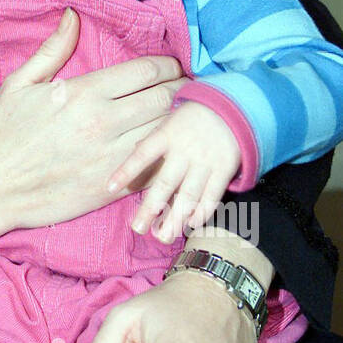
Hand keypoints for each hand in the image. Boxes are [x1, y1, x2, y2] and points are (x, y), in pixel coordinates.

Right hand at [0, 10, 184, 265]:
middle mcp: (104, 122)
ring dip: (177, 120)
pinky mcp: (115, 186)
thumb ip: (51, 50)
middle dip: (181, 88)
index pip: (145, 71)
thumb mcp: (19, 84)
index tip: (171, 66)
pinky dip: (165, 152)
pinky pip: (155, 163)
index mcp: (84, 93)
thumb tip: (72, 15)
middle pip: (165, 98)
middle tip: (186, 87)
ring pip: (165, 131)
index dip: (166, 65)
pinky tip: (166, 146)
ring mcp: (113, 156)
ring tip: (183, 114)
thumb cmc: (2, 135)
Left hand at [106, 101, 241, 241]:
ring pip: (189, 195)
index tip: (109, 188)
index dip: (126, 171)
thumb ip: (152, 139)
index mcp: (167, 134)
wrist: (232, 107)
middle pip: (165, 184)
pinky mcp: (224, 170)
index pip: (142, 154)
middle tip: (138, 228)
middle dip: (150, 209)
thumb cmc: (192, 118)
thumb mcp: (169, 121)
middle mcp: (185, 150)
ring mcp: (205, 162)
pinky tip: (190, 224)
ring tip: (163, 236)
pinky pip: (212, 195)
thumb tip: (132, 152)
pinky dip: (202, 212)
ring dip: (175, 218)